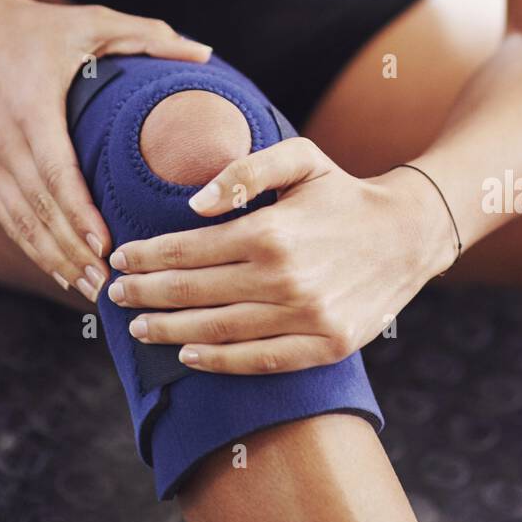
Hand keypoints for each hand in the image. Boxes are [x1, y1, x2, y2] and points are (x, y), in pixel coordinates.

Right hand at [0, 0, 212, 302]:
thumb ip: (149, 37)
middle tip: (110, 285)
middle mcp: (3, 140)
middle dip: (72, 252)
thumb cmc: (41, 27)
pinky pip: (7, 218)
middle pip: (38, 209)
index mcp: (31, 108)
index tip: (105, 246)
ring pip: (20, 222)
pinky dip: (33, 248)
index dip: (79, 213)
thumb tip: (206, 53)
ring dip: (53, 259)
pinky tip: (62, 271)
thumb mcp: (94, 22)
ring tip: (91, 290)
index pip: (56, 172)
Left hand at [107, 138, 454, 372]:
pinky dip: (219, 362)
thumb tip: (194, 203)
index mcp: (272, 231)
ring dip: (170, 331)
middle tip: (114, 296)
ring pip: (219, 331)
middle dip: (146, 295)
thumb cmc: (342, 192)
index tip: (119, 259)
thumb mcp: (299, 158)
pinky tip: (187, 355)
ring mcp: (307, 317)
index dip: (147, 257)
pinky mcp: (326, 346)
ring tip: (138, 328)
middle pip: (195, 292)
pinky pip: (261, 361)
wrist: (408, 234)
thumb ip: (245, 171)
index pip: (190, 250)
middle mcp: (286, 278)